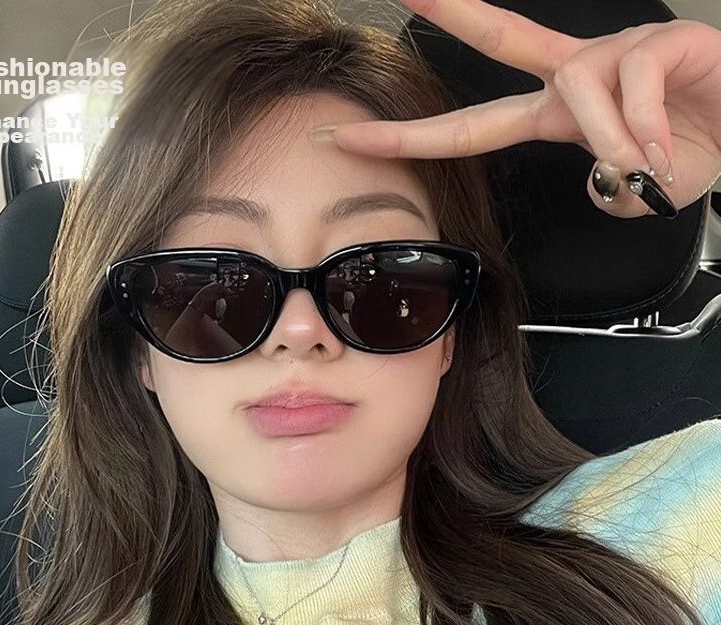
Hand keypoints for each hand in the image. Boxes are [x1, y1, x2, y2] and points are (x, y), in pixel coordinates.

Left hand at [309, 0, 720, 217]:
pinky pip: (628, 86)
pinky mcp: (655, 42)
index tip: (354, 136)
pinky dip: (644, 127)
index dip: (412, 136)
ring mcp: (611, 54)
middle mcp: (573, 75)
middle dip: (450, 10)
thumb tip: (600, 178)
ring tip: (645, 166)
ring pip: (578, 90)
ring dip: (612, 143)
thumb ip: (602, 189)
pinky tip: (663, 143)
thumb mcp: (633, 190)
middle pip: (499, 38)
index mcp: (552, 114)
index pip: (469, 124)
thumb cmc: (691, 152)